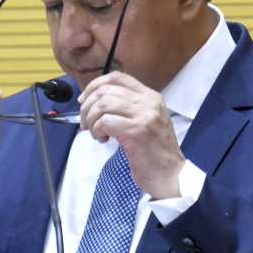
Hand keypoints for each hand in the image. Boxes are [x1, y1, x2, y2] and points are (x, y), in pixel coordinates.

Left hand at [79, 71, 183, 198]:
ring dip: (91, 119)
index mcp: (151, 97)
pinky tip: (103, 140)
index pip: (118, 77)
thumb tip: (94, 102)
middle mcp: (149, 102)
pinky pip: (105, 122)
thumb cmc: (153, 152)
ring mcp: (144, 115)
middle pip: (106, 91)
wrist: (169, 175)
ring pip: (103, 104)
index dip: (95, 85)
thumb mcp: (145, 121)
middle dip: (88, 106)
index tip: (84, 100)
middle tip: (85, 123)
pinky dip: (97, 131)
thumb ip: (127, 109)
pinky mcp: (136, 131)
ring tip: (95, 133)